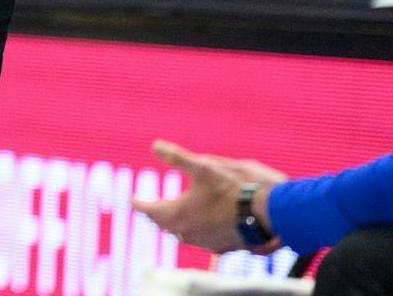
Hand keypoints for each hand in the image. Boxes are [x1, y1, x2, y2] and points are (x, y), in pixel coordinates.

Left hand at [132, 139, 286, 255]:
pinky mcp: (219, 248)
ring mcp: (203, 243)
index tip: (130, 199)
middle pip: (163, 225)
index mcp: (177, 213)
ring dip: (173, 225)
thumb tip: (155, 145)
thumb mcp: (203, 167)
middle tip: (148, 208)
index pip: (148, 210)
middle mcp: (186, 232)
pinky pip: (200, 241)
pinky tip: (199, 226)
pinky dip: (193, 231)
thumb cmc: (231, 189)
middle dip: (154, 215)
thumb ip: (177, 157)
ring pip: (181, 236)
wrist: (262, 215)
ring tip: (171, 217)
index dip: (137, 203)